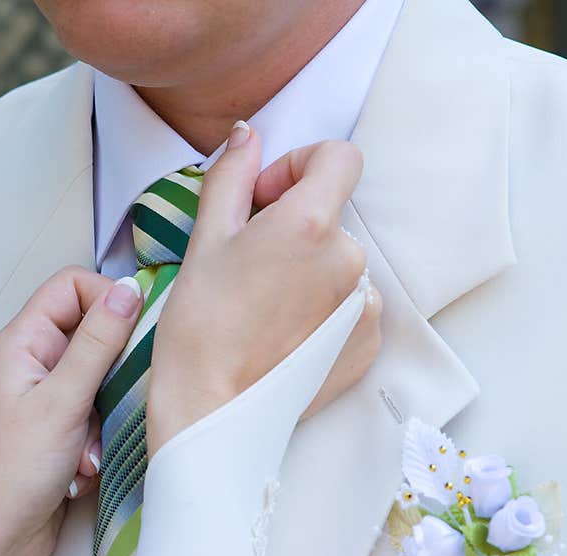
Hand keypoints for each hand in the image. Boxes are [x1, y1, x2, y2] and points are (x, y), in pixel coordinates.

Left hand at [0, 267, 142, 555]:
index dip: (106, 298)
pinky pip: (99, 414)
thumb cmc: (8, 472)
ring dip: (105, 415)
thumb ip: (98, 342)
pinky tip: (82, 467)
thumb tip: (127, 290)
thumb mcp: (61, 400)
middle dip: (112, 371)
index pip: (72, 286)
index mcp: (23, 342)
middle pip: (94, 333)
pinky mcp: (64, 427)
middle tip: (114, 395)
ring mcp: (50, 395)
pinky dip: (98, 440)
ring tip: (85, 447)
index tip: (135, 326)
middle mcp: (36, 361)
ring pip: (103, 379)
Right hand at [147, 126, 381, 454]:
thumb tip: (248, 134)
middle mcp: (350, 260)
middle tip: (248, 262)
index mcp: (312, 224)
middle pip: (332, 216)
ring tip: (263, 305)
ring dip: (309, 268)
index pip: (340, 157)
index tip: (265, 198)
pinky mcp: (366, 343)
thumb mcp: (206, 239)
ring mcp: (364, 306)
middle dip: (294, 224)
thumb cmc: (200, 324)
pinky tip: (283, 332)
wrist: (214, 410)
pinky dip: (324, 307)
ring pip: (338, 262)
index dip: (300, 166)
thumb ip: (232, 177)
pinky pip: (351, 304)